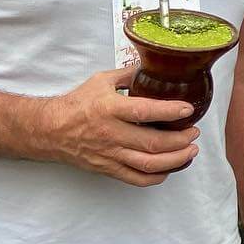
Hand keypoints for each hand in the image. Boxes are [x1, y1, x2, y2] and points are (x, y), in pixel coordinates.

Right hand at [38, 69, 199, 184]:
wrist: (50, 130)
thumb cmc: (76, 104)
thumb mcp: (101, 81)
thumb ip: (128, 74)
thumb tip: (153, 64)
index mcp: (109, 109)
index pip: (144, 112)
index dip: (170, 112)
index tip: (188, 109)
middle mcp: (111, 134)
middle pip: (152, 143)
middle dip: (180, 140)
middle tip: (194, 132)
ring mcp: (110, 155)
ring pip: (148, 164)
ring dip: (175, 159)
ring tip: (190, 151)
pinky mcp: (108, 169)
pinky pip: (136, 179)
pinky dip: (157, 176)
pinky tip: (170, 168)